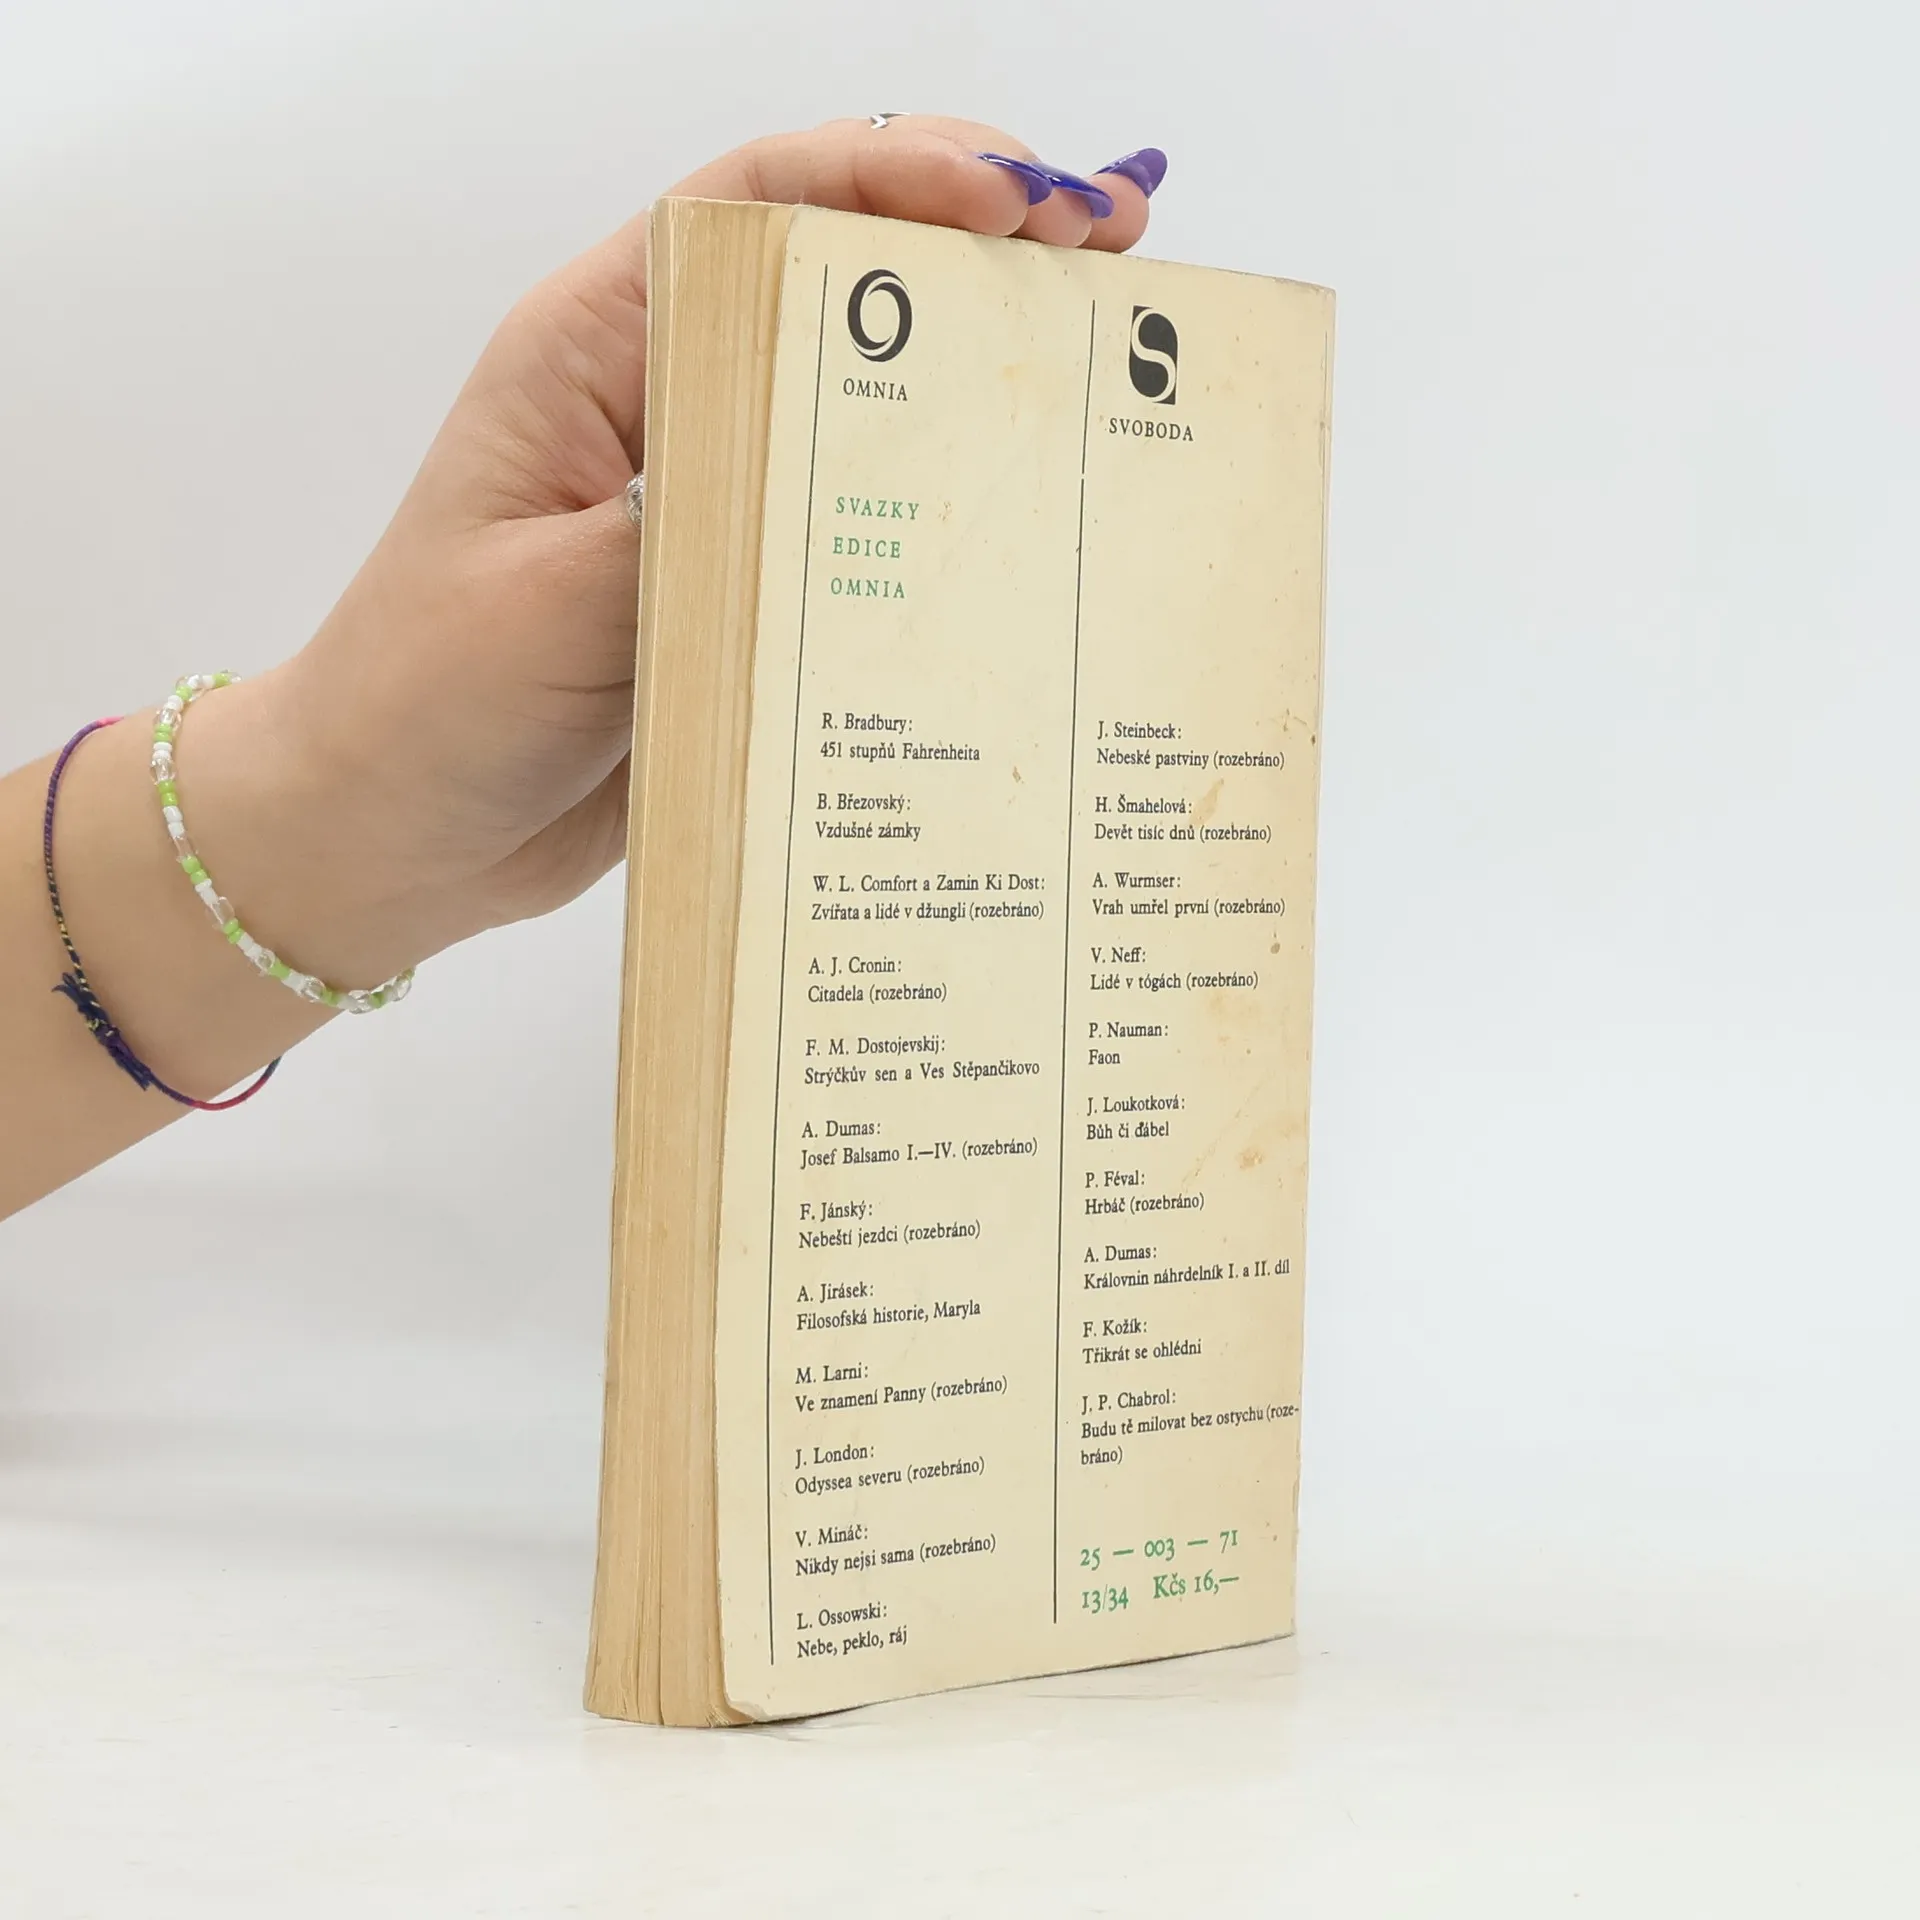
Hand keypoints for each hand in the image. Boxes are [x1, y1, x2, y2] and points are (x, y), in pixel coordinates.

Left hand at [220, 115, 1160, 986]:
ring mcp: (716, 497)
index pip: (756, 206)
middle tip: (1112, 248)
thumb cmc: (424, 702)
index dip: (893, 175)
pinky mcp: (746, 588)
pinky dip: (951, 499)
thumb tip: (834, 478)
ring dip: (983, 364)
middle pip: (840, 277)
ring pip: (868, 395)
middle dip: (979, 242)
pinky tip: (1034, 503)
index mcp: (597, 354)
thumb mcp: (545, 606)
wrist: (393, 833)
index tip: (1017, 203)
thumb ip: (682, 529)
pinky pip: (865, 523)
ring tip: (1107, 350)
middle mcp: (668, 404)